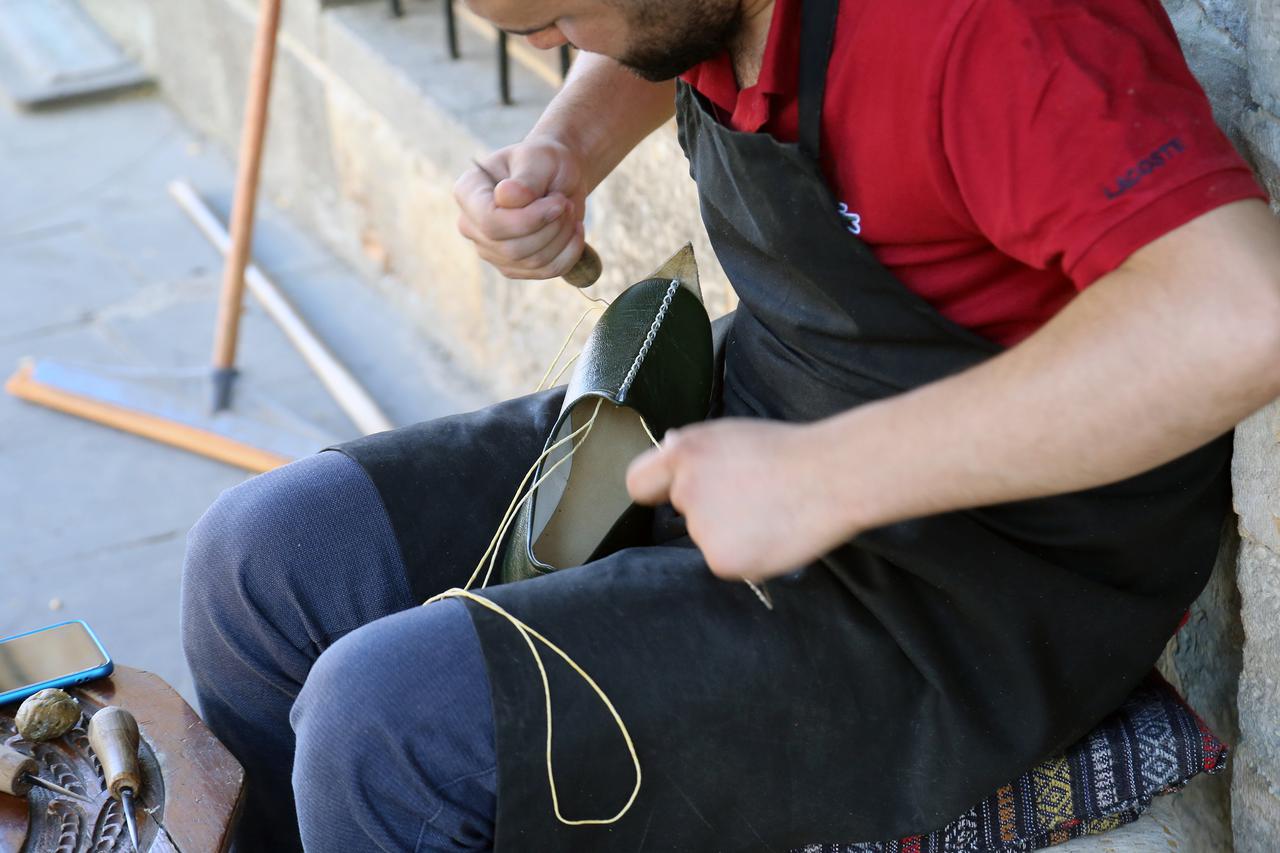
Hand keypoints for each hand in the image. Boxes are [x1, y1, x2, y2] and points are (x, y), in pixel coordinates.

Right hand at [454, 137, 587, 278]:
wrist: (557, 176)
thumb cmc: (544, 161)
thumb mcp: (538, 158)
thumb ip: (524, 179)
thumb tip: (506, 196)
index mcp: (469, 193)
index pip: (490, 223)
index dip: (529, 219)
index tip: (559, 201)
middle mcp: (472, 226)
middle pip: (512, 248)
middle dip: (551, 227)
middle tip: (566, 202)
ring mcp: (490, 250)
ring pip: (532, 262)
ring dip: (563, 236)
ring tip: (569, 210)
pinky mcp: (513, 267)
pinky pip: (547, 270)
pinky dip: (570, 252)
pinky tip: (575, 230)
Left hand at [626, 419, 857, 580]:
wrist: (832, 477)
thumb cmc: (789, 451)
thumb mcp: (731, 434)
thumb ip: (694, 450)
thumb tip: (668, 450)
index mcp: (683, 454)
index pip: (639, 483)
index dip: (656, 490)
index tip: (671, 495)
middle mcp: (685, 491)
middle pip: (682, 512)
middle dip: (708, 509)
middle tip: (750, 498)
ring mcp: (702, 529)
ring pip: (707, 538)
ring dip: (731, 533)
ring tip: (770, 512)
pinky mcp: (722, 560)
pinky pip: (727, 561)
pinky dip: (748, 554)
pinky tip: (774, 533)